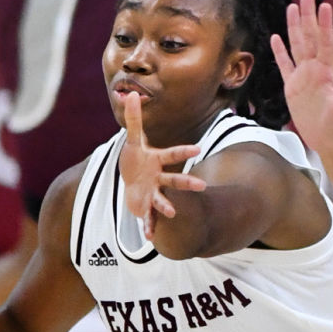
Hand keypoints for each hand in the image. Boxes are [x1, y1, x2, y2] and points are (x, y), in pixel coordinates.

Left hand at [118, 90, 202, 239]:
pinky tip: (150, 238)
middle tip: (202, 187)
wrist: (132, 179)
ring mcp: (153, 194)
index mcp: (158, 160)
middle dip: (186, 184)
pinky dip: (149, 227)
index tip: (198, 149)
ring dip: (168, 208)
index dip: (184, 152)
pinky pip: (148, 219)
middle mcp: (159, 178)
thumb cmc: (136, 158)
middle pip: (174, 181)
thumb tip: (130, 93)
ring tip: (173, 213)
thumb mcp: (133, 140)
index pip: (172, 154)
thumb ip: (134, 118)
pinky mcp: (144, 207)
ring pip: (163, 201)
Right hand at [272, 0, 332, 155]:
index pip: (325, 42)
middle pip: (309, 37)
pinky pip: (284, 64)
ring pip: (297, 46)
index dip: (324, 24)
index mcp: (327, 71)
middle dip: (307, 16)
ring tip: (291, 8)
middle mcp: (315, 69)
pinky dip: (280, 51)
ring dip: (294, 27)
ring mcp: (303, 76)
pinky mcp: (292, 86)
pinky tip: (276, 38)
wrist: (326, 136)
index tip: (322, 5)